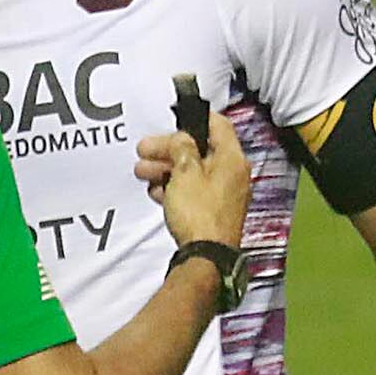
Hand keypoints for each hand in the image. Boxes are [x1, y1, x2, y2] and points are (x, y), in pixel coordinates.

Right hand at [133, 120, 254, 259]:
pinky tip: (157, 192)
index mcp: (232, 159)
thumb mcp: (185, 173)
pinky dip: (175, 188)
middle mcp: (232, 174)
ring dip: (167, 169)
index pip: (217, 125)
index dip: (194, 119)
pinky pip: (193, 191)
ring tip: (143, 172)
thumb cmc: (200, 216)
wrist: (205, 256)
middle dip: (170, 149)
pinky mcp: (213, 210)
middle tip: (146, 150)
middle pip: (200, 150)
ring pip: (193, 172)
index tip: (175, 118)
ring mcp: (223, 193)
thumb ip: (181, 149)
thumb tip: (180, 138)